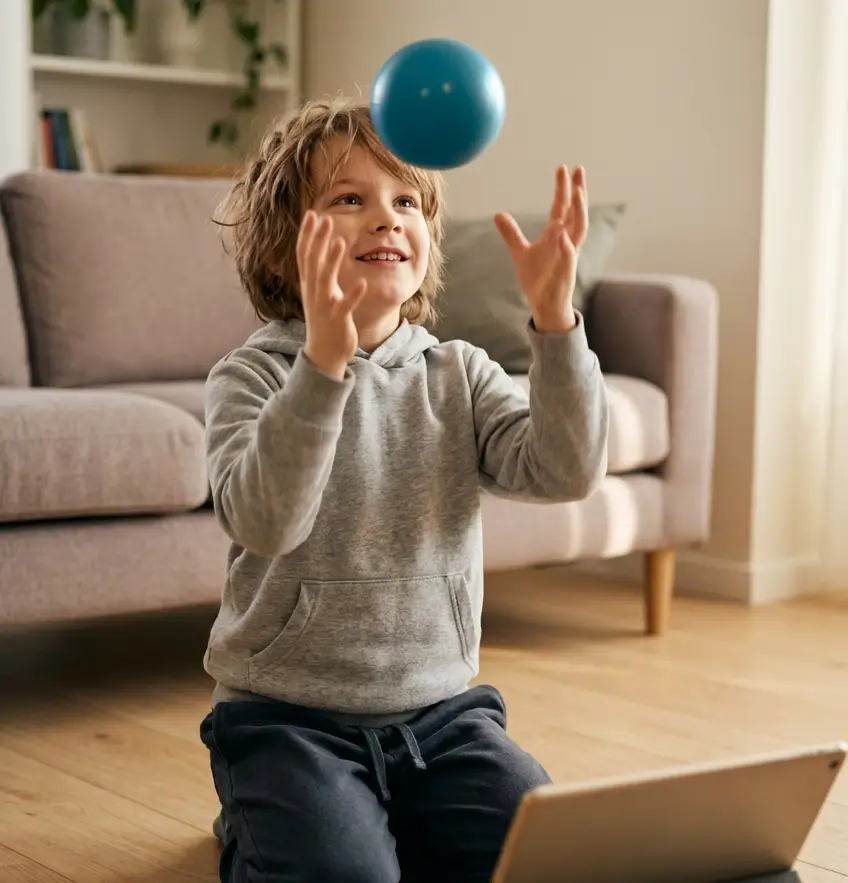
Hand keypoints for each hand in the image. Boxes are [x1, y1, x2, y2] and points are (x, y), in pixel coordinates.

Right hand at [297, 210, 366, 379]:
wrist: (324, 354)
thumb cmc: (324, 320)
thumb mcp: (318, 293)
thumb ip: (319, 272)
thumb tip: (322, 249)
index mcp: (309, 285)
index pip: (304, 254)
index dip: (306, 234)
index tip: (311, 213)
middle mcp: (313, 292)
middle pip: (313, 262)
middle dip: (318, 240)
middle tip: (325, 218)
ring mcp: (325, 306)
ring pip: (326, 281)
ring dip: (332, 261)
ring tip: (341, 242)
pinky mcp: (338, 319)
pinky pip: (346, 306)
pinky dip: (353, 294)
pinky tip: (363, 283)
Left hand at [494, 165, 588, 332]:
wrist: (543, 304)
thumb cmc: (537, 278)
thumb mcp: (520, 252)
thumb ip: (511, 233)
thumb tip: (498, 214)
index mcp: (555, 234)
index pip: (561, 206)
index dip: (563, 188)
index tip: (563, 167)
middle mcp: (565, 241)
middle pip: (575, 211)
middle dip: (577, 191)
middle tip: (578, 169)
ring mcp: (568, 255)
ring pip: (579, 230)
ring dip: (580, 211)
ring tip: (579, 193)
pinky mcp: (565, 272)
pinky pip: (568, 256)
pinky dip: (566, 246)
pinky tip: (562, 234)